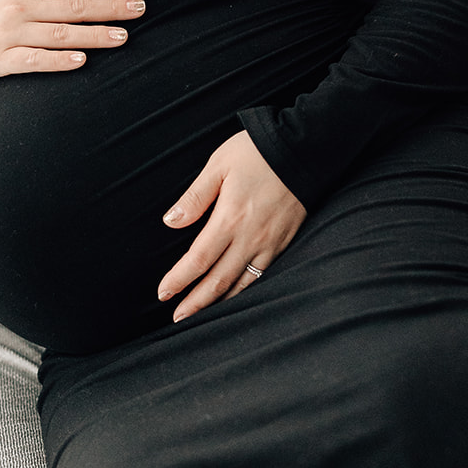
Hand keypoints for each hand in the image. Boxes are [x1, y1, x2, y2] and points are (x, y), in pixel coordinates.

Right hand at [0, 0, 144, 81]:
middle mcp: (21, 7)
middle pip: (74, 7)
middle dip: (110, 7)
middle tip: (140, 9)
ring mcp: (11, 34)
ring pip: (61, 34)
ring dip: (94, 35)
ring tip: (122, 37)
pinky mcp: (1, 60)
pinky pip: (34, 60)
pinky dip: (58, 61)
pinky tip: (81, 61)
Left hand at [158, 131, 305, 320]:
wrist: (305, 148)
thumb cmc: (257, 152)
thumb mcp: (219, 165)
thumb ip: (195, 197)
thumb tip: (171, 222)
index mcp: (230, 219)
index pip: (198, 260)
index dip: (179, 280)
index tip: (163, 292)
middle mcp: (251, 238)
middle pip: (218, 280)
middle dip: (196, 302)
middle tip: (178, 319)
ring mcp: (271, 243)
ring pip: (242, 284)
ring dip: (220, 302)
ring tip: (203, 316)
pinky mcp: (286, 241)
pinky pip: (263, 275)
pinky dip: (246, 290)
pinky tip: (237, 295)